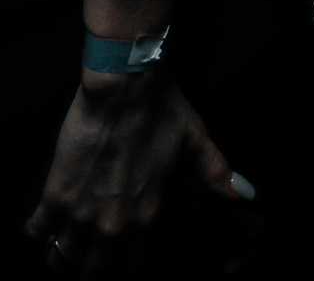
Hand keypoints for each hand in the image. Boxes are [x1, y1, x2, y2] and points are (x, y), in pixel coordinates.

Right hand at [25, 70, 248, 275]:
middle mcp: (114, 225)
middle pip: (92, 274)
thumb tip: (244, 195)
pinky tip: (39, 226)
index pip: (130, 270)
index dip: (121, 270)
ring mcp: (83, 212)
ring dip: (59, 257)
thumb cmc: (162, 109)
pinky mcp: (57, 194)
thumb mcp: (195, 140)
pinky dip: (35, 233)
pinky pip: (37, 231)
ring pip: (61, 260)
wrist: (125, 85)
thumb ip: (216, 172)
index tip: (115, 262)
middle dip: (86, 270)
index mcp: (148, 217)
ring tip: (59, 248)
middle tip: (83, 258)